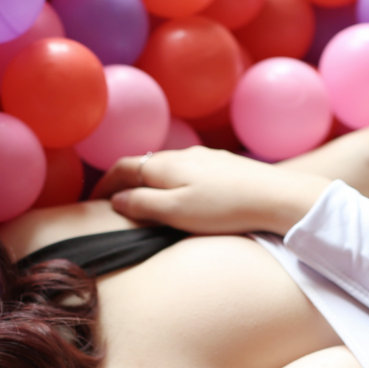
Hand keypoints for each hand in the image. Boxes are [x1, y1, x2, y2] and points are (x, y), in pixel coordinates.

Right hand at [92, 147, 331, 234]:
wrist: (276, 197)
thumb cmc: (224, 209)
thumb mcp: (176, 212)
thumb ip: (143, 205)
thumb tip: (118, 200)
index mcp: (165, 165)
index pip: (123, 168)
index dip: (104, 184)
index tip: (92, 202)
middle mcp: (184, 155)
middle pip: (144, 164)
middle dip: (125, 181)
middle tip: (114, 201)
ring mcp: (207, 158)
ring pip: (169, 166)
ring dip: (151, 181)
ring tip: (146, 200)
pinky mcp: (226, 166)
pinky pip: (190, 171)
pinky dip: (174, 182)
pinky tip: (185, 195)